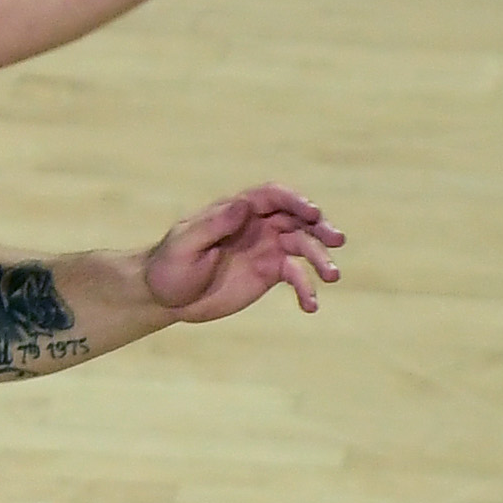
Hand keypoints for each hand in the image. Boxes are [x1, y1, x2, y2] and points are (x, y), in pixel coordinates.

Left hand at [144, 184, 344, 321]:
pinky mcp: (269, 273)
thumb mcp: (185, 244)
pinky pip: (295, 276)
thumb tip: (242, 205)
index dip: (295, 200)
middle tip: (337, 239)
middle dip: (319, 227)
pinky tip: (311, 306)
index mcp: (237, 210)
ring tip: (333, 276)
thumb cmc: (170, 265)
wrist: (166, 296)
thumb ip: (213, 225)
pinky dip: (306, 289)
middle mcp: (258, 225)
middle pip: (297, 219)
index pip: (272, 197)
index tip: (312, 212)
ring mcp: (267, 248)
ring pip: (303, 246)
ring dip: (321, 258)